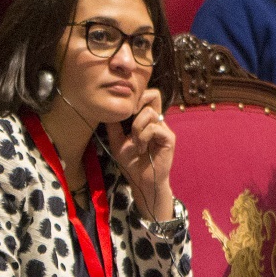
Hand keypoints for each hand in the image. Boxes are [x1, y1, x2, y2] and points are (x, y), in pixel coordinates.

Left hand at [110, 89, 176, 217]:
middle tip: (128, 118)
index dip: (135, 97)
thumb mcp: (117, 141)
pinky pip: (153, 128)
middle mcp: (157, 121)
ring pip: (149, 112)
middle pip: (154, 94)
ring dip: (136, 128)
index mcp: (146, 120)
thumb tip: (107, 109)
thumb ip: (114, 125)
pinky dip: (143, 137)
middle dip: (138, 102)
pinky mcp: (168, 138)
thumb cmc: (131, 163)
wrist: (141, 181)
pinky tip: (141, 149)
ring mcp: (164, 128)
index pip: (146, 96)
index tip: (123, 112)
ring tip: (135, 143)